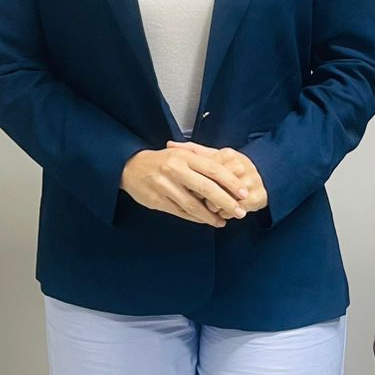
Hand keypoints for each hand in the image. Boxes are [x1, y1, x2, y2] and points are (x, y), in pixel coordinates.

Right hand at [120, 146, 250, 226]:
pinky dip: (196, 218)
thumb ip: (203, 161)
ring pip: (193, 205)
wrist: (130, 167)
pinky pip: (181, 212)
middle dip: (226, 202)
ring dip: (211, 216)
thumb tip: (231, 172)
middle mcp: (175, 170)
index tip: (244, 193)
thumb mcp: (182, 154)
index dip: (231, 182)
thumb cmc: (162, 161)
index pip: (213, 169)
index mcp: (184, 157)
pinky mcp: (157, 200)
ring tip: (223, 221)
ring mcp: (165, 186)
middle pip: (206, 188)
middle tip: (240, 211)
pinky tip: (206, 220)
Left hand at [167, 142, 267, 212]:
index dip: (194, 183)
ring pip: (222, 201)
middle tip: (197, 199)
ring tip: (212, 207)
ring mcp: (250, 181)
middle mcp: (241, 166)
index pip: (204, 171)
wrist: (266, 175)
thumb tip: (170, 143)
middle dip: (202, 197)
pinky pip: (233, 211)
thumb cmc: (233, 167)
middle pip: (212, 187)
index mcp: (227, 155)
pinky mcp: (256, 196)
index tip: (188, 187)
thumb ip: (192, 150)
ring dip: (213, 208)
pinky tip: (222, 212)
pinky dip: (225, 214)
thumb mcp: (214, 155)